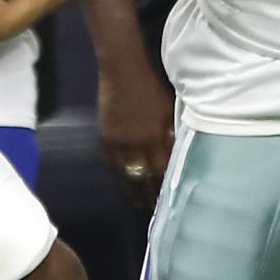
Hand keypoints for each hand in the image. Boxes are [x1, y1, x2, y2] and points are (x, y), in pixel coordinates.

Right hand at [98, 64, 174, 206]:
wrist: (122, 72)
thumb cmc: (151, 88)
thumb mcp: (168, 110)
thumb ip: (170, 134)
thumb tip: (175, 155)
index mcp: (154, 138)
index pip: (161, 171)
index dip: (164, 186)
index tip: (168, 199)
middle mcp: (135, 145)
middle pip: (142, 178)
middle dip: (148, 194)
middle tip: (153, 207)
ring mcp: (117, 143)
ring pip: (125, 175)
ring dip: (132, 190)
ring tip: (137, 201)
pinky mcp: (104, 138)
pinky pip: (111, 164)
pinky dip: (118, 174)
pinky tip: (123, 181)